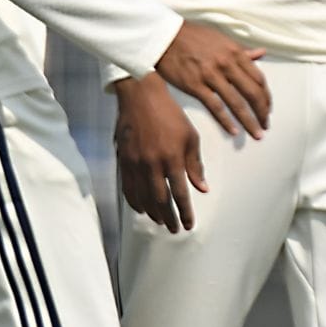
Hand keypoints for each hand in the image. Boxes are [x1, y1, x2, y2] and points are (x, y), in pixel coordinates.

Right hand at [114, 75, 204, 232]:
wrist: (141, 97)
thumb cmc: (170, 114)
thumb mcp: (190, 136)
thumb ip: (195, 164)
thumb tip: (202, 188)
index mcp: (172, 158)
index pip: (180, 193)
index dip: (185, 212)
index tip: (189, 225)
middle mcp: (152, 164)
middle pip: (160, 200)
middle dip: (168, 217)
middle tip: (174, 229)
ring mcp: (135, 163)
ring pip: (142, 197)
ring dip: (152, 213)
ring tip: (159, 222)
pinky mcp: (123, 160)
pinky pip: (127, 187)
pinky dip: (134, 201)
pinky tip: (141, 208)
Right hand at [154, 21, 270, 138]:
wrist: (166, 36)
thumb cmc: (194, 36)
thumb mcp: (222, 39)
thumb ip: (242, 51)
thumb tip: (260, 53)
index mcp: (236, 53)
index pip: (259, 79)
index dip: (266, 97)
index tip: (267, 108)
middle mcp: (227, 64)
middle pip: (252, 93)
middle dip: (262, 112)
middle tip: (265, 124)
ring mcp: (211, 76)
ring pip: (237, 103)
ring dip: (249, 121)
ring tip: (256, 133)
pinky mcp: (195, 85)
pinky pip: (215, 107)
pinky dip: (226, 121)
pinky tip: (234, 131)